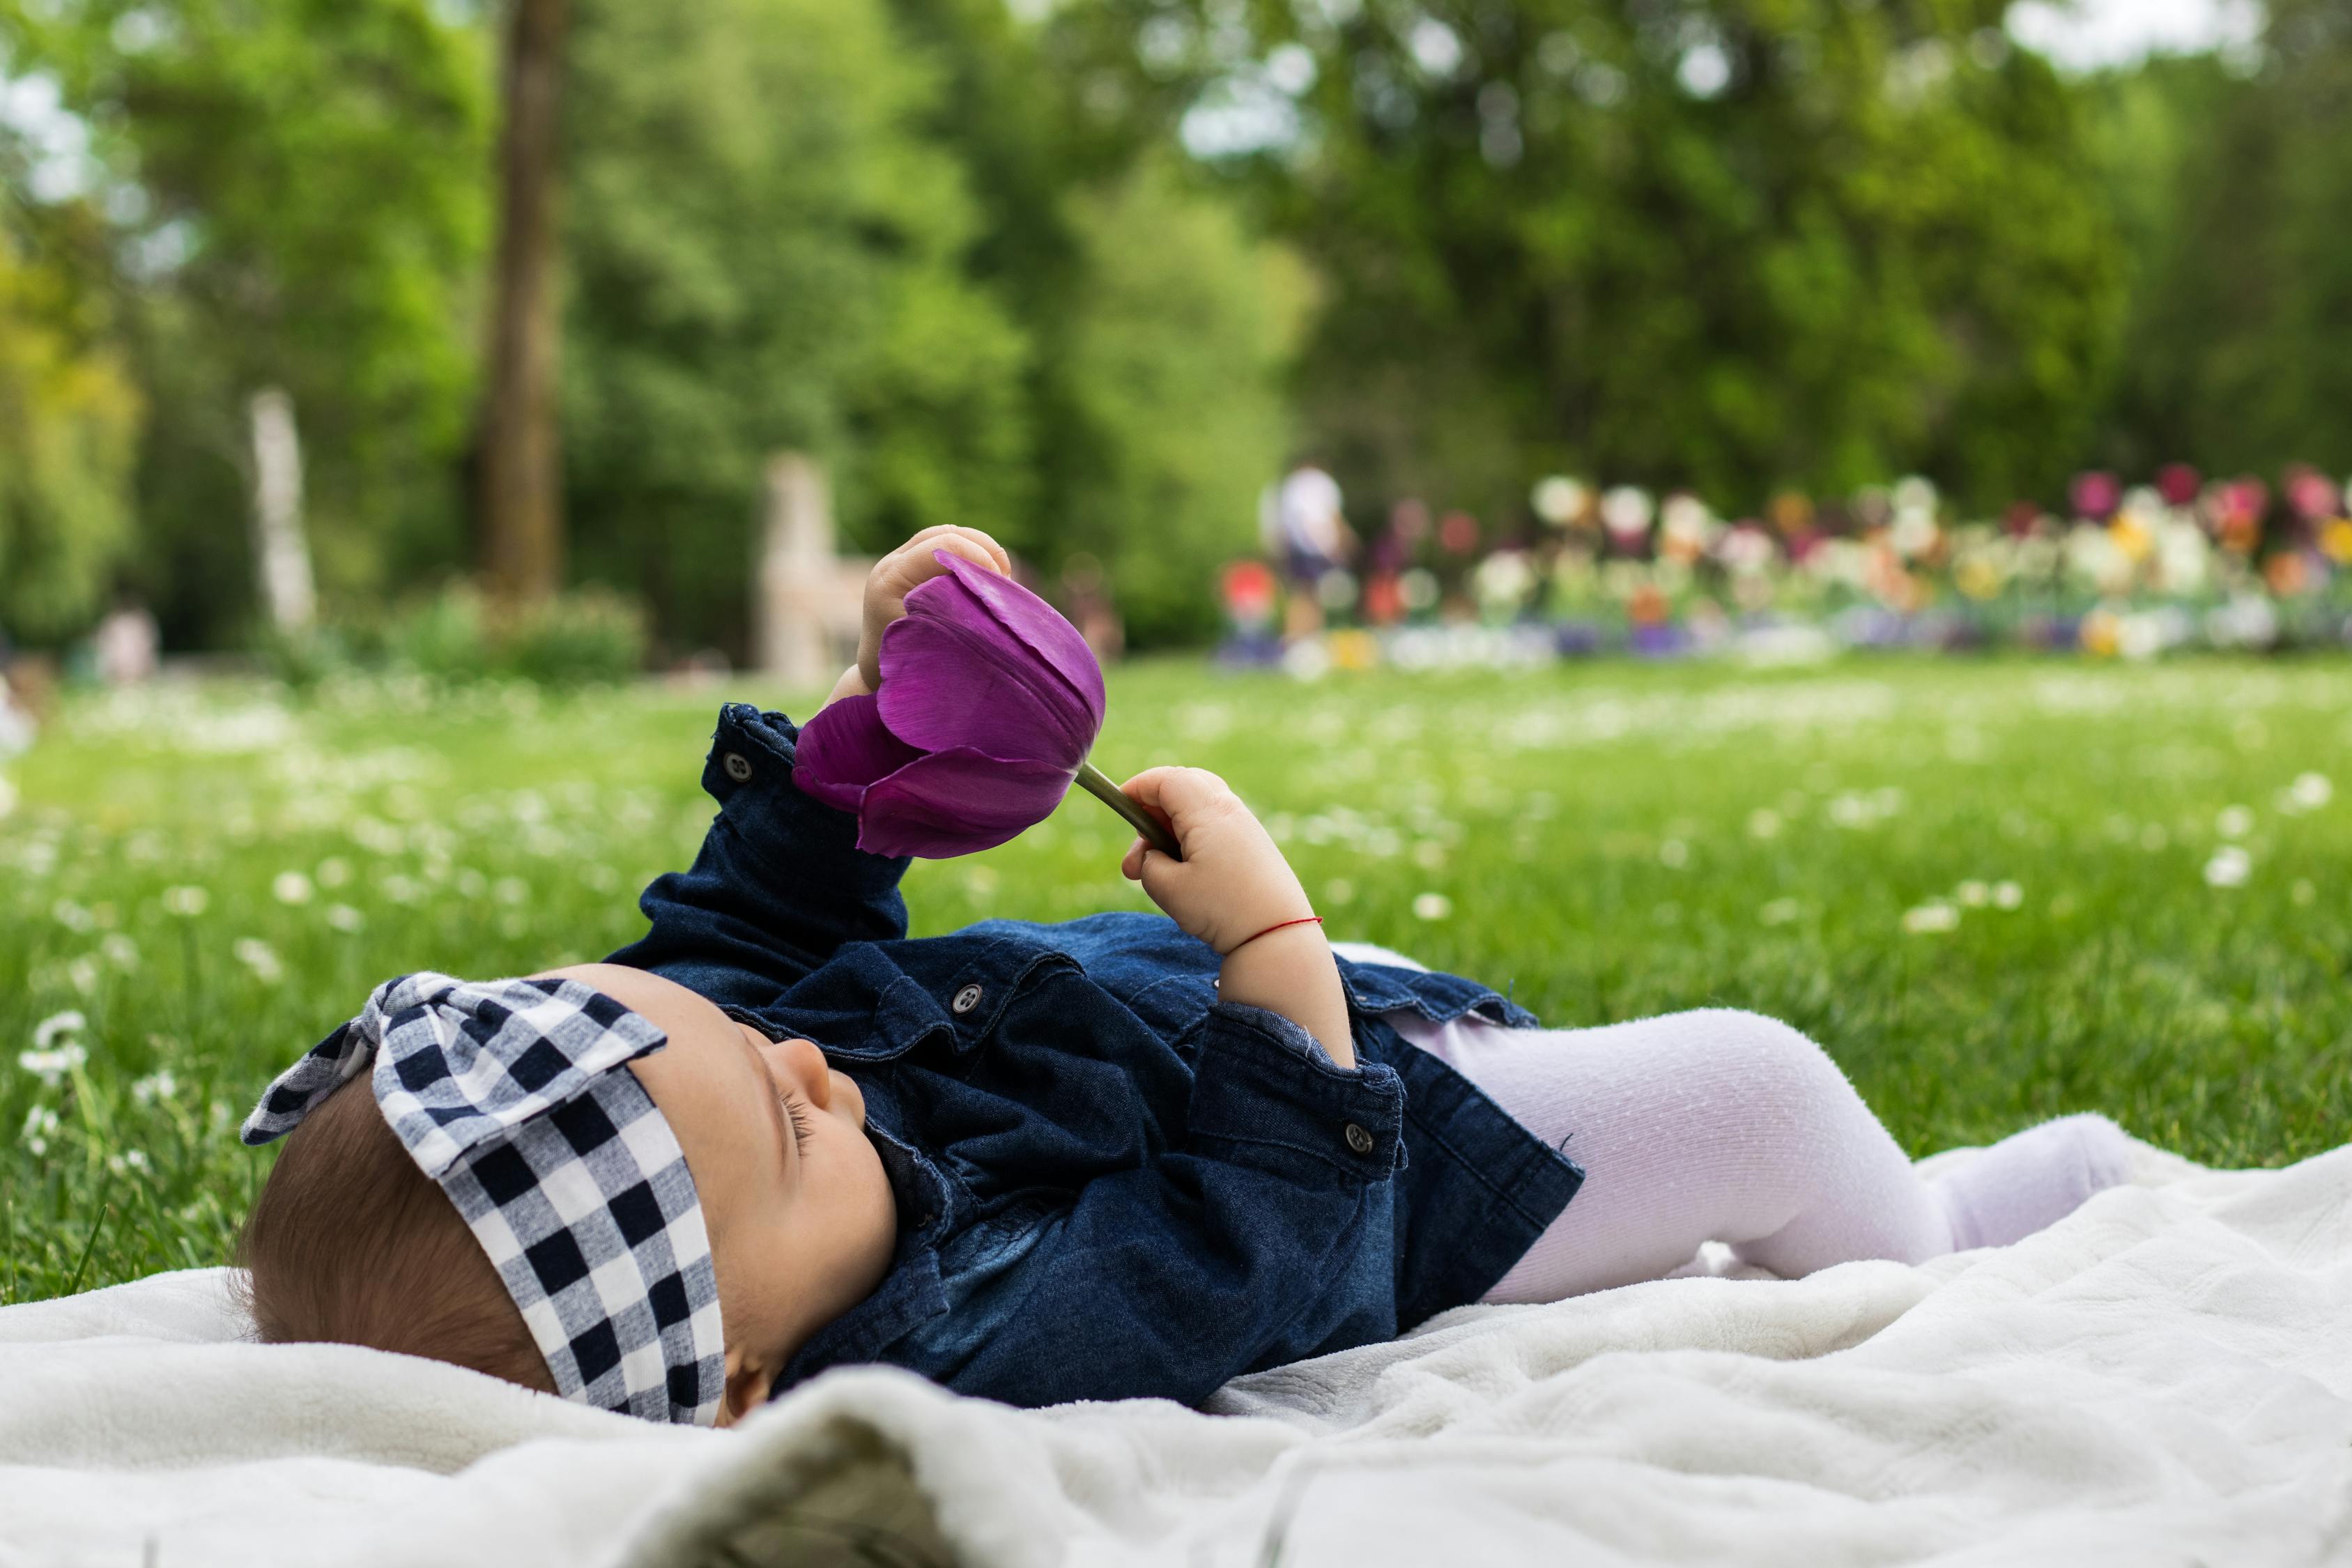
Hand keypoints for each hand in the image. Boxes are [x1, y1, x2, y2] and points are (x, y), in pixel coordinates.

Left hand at [855, 526, 1013, 694]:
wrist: (879, 672)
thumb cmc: (908, 666)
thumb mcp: (936, 643)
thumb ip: (960, 615)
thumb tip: (999, 596)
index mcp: (891, 578)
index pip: (942, 547)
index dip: (979, 558)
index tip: (1000, 585)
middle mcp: (892, 563)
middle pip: (945, 533)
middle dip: (984, 550)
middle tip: (1005, 580)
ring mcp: (900, 561)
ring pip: (948, 535)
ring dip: (981, 550)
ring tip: (1001, 577)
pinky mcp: (911, 565)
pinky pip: (946, 547)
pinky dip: (973, 556)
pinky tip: (989, 578)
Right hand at [1117, 768, 1311, 954]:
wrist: (1277, 934)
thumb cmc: (1221, 909)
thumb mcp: (1167, 888)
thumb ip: (1148, 863)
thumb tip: (1152, 855)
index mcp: (1208, 813)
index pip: (1167, 779)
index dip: (1139, 787)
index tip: (1120, 804)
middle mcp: (1230, 810)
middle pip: (1185, 784)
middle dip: (1155, 807)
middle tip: (1142, 844)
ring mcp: (1245, 825)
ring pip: (1199, 806)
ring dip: (1172, 828)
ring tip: (1157, 870)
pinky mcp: (1254, 844)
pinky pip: (1215, 825)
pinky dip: (1193, 838)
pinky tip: (1186, 872)